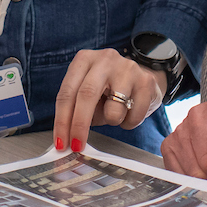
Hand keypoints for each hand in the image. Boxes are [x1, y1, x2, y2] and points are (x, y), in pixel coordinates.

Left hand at [52, 49, 169, 150]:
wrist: (142, 78)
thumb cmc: (109, 89)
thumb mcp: (89, 93)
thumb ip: (77, 110)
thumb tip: (68, 139)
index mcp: (84, 60)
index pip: (67, 92)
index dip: (62, 120)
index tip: (61, 142)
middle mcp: (105, 60)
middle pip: (86, 95)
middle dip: (79, 125)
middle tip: (77, 146)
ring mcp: (127, 68)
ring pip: (113, 110)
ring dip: (111, 121)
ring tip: (115, 114)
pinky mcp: (146, 81)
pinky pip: (134, 116)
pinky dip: (129, 123)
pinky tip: (130, 111)